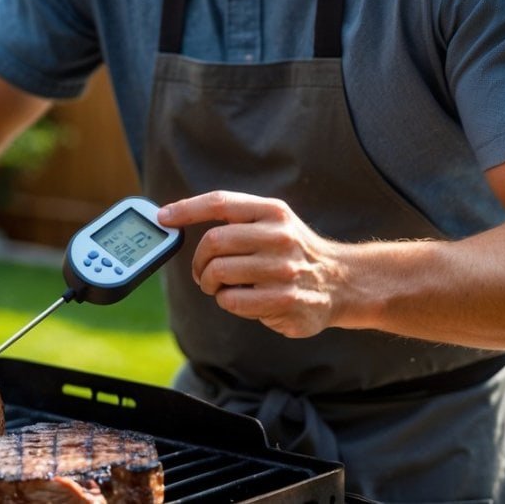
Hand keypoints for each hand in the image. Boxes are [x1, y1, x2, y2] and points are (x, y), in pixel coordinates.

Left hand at [157, 191, 344, 337]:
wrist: (341, 282)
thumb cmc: (293, 251)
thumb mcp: (273, 222)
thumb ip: (234, 219)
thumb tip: (175, 217)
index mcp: (273, 212)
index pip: (221, 202)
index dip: (186, 209)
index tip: (163, 217)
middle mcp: (279, 236)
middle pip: (213, 242)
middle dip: (199, 262)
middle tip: (203, 273)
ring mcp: (284, 269)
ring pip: (219, 273)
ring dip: (211, 284)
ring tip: (223, 287)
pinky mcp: (285, 300)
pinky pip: (233, 301)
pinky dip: (228, 302)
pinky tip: (244, 299)